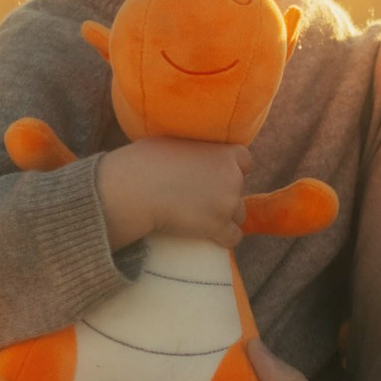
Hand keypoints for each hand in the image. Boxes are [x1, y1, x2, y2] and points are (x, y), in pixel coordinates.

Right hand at [97, 138, 249, 251]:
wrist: (136, 189)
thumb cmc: (145, 160)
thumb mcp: (175, 142)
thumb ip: (193, 150)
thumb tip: (189, 154)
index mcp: (224, 153)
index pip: (245, 161)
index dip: (232, 169)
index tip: (216, 175)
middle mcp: (232, 177)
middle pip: (239, 190)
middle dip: (224, 195)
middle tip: (200, 199)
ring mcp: (227, 204)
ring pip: (239, 215)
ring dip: (225, 217)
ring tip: (202, 219)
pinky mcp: (218, 227)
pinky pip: (233, 237)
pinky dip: (222, 238)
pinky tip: (209, 237)